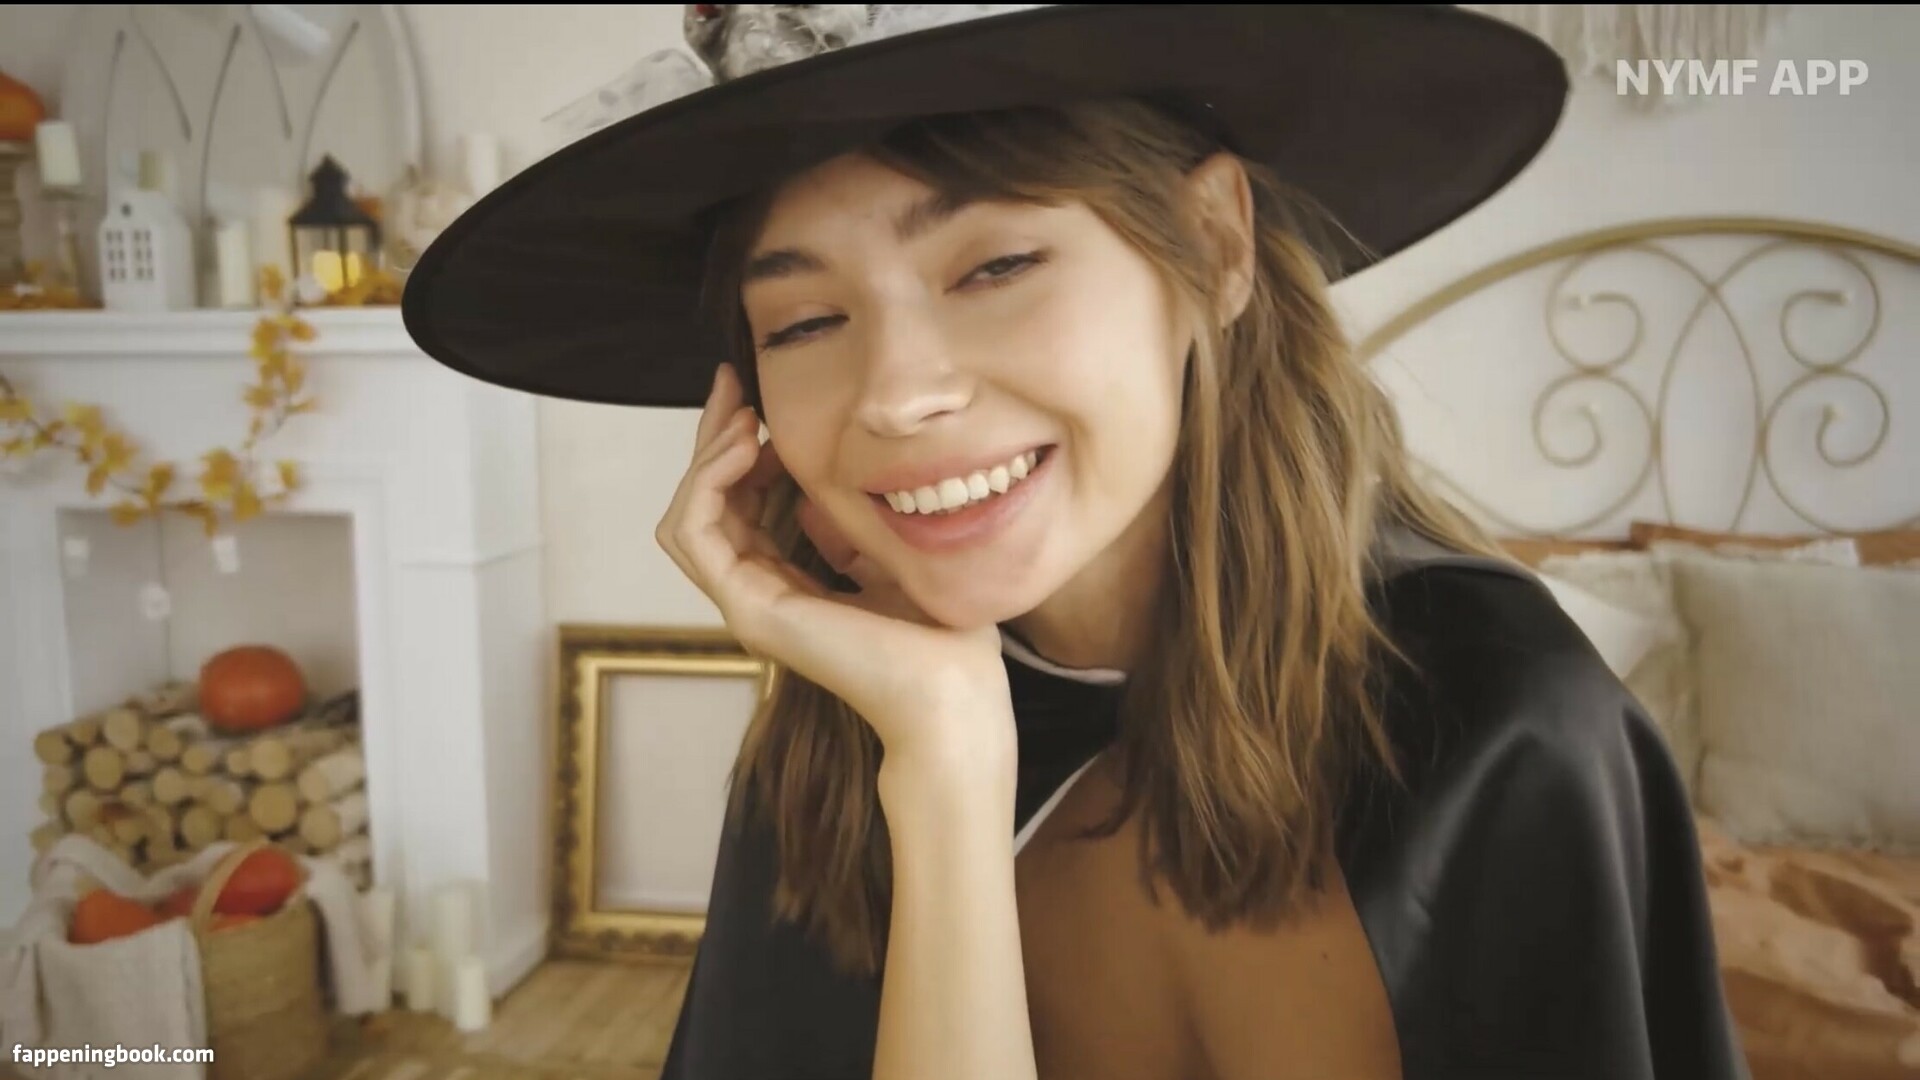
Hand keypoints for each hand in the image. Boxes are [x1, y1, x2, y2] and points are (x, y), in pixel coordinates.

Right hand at [655, 363, 1015, 777]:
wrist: (955, 691)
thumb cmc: (941, 636)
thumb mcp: (888, 557)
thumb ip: (845, 528)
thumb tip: (811, 493)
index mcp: (788, 586)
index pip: (736, 509)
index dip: (739, 450)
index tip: (759, 400)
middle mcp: (758, 595)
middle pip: (705, 506)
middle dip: (714, 438)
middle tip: (733, 383)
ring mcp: (748, 605)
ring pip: (687, 516)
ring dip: (706, 456)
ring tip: (741, 416)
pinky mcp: (749, 609)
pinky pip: (694, 533)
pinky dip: (709, 481)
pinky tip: (745, 445)